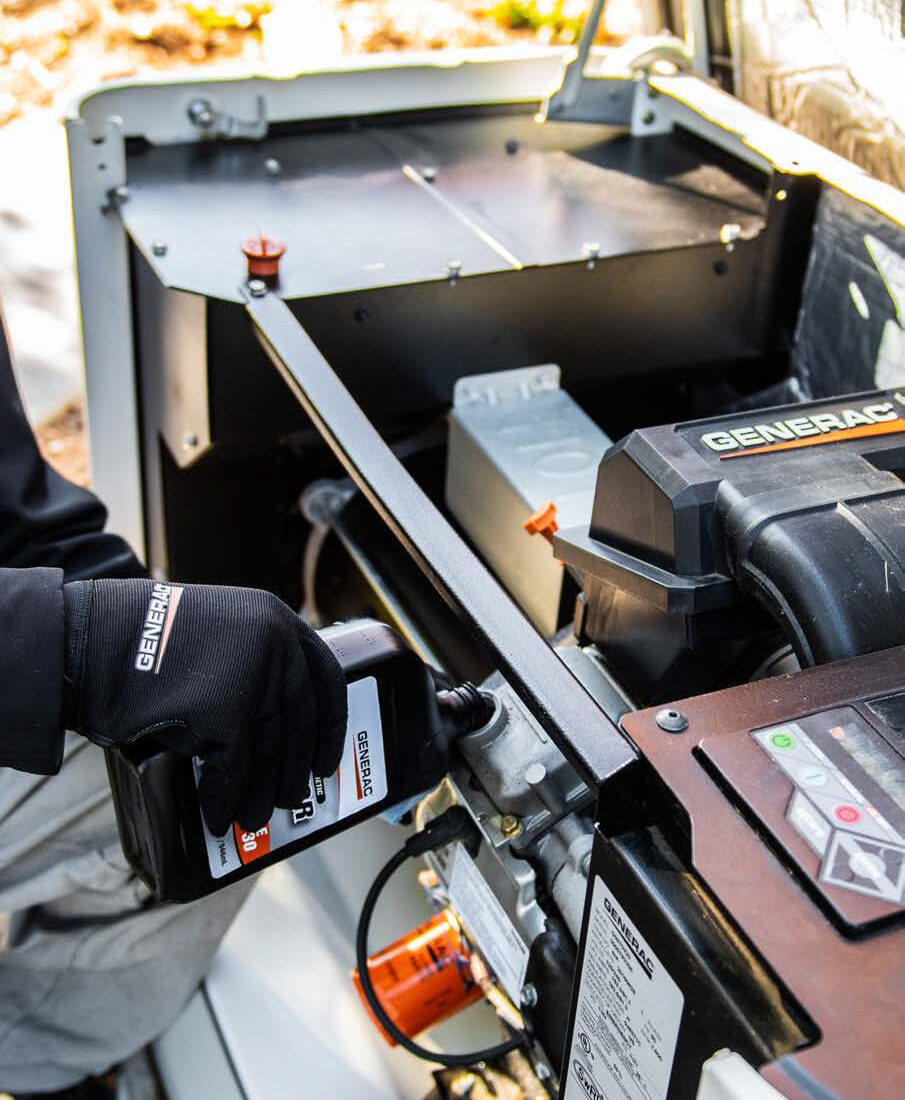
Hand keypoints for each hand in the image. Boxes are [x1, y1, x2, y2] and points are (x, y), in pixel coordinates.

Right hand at [62, 578, 346, 835]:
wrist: (89, 641)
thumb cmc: (141, 642)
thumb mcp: (217, 632)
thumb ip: (252, 662)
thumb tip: (275, 727)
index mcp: (276, 617)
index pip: (325, 677)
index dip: (330, 724)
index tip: (326, 755)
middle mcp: (275, 641)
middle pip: (301, 721)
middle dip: (295, 767)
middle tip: (294, 795)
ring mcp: (255, 673)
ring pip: (271, 748)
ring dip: (263, 790)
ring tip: (255, 816)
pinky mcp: (229, 709)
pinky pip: (238, 767)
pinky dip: (228, 798)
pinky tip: (222, 814)